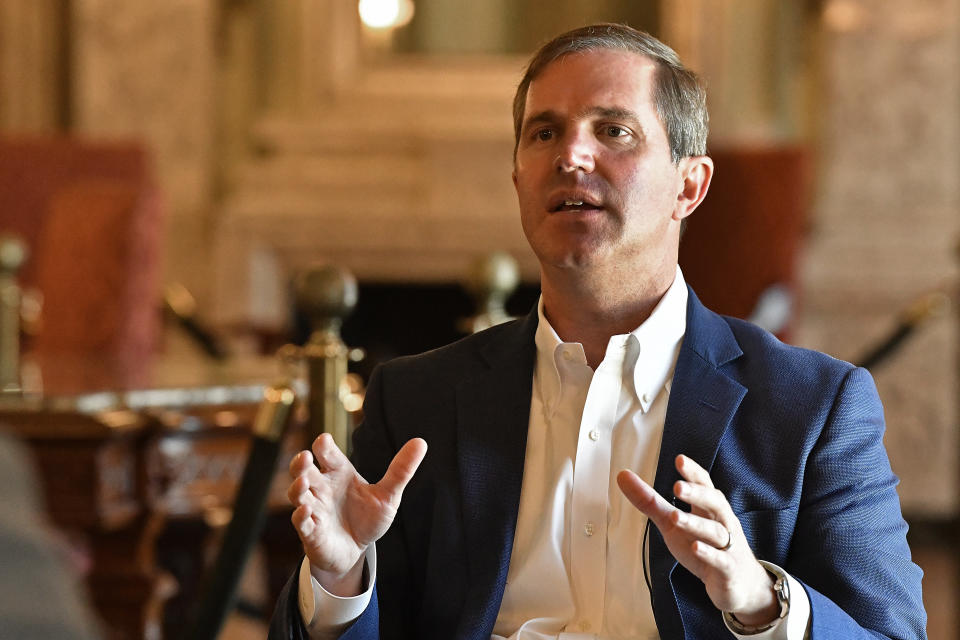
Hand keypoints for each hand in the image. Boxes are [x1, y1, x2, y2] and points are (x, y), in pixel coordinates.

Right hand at [287, 433, 427, 595]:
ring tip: (303, 482)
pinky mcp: (311, 532)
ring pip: (297, 494)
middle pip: (304, 470)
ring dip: (297, 487)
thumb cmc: (368, 518)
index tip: (324, 441)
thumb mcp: (388, 494)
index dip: (324, 446)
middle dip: (301, 463)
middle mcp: (322, 488)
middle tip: (305, 456)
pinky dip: (301, 516)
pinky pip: (302, 522)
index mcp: (339, 473)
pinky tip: (306, 510)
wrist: (357, 550)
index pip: (327, 454)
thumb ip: (401, 470)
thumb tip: (421, 442)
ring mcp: (314, 509)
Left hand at [617, 454, 777, 624]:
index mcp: (708, 508)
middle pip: (714, 503)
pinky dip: (709, 554)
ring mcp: (727, 546)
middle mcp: (721, 522)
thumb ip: (650, 501)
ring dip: (695, 523)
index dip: (693, 472)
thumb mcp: (672, 523)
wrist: (739, 584)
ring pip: (715, 531)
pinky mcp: (728, 569)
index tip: (680, 459)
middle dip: (697, 494)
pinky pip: (720, 560)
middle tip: (677, 486)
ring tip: (675, 516)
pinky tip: (696, 548)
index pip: (705, 485)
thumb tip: (622, 475)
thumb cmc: (705, 545)